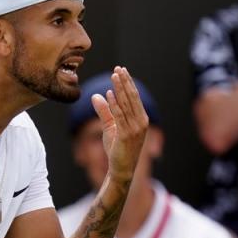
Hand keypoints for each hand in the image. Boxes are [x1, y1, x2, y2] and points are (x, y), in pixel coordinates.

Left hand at [91, 66, 148, 185]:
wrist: (121, 169)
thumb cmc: (117, 149)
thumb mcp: (110, 127)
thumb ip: (105, 111)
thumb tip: (96, 96)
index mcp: (140, 119)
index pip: (134, 97)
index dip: (127, 83)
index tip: (121, 71)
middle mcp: (141, 122)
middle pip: (132, 97)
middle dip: (125, 82)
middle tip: (118, 68)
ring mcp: (135, 128)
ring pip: (126, 104)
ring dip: (120, 89)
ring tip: (114, 76)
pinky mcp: (126, 135)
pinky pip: (120, 116)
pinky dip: (115, 104)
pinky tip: (109, 94)